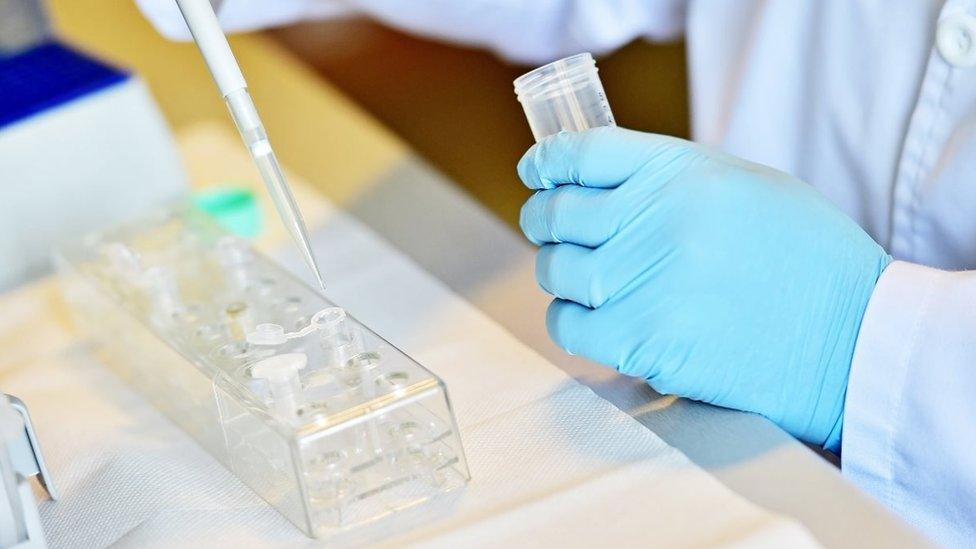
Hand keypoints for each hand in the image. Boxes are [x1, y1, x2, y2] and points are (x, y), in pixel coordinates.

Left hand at [517, 127, 890, 450]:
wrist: (851, 339)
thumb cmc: (808, 260)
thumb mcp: (749, 186)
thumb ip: (675, 180)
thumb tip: (608, 185)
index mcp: (681, 172)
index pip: (582, 152)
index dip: (547, 162)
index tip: (537, 173)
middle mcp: (655, 219)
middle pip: (558, 213)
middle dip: (543, 219)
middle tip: (547, 228)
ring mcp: (645, 281)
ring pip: (557, 270)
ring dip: (558, 272)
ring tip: (577, 277)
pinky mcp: (643, 339)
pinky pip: (569, 325)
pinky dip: (568, 321)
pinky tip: (588, 319)